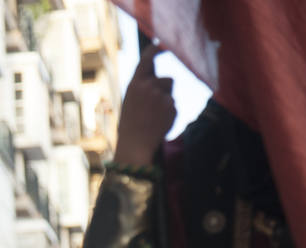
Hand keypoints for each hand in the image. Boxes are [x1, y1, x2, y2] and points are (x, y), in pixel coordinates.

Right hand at [113, 44, 176, 165]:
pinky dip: (169, 114)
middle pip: (167, 80)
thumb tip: (164, 79)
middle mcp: (148, 86)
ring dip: (167, 100)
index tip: (163, 45)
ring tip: (154, 115)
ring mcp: (160, 96)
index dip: (157, 50)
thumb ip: (144, 86)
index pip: (148, 59)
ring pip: (171, 92)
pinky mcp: (171, 106)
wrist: (135, 144)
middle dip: (164, 90)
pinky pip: (174, 105)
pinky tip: (158, 123)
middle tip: (153, 107)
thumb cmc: (131, 123)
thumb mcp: (132, 100)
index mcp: (135, 83)